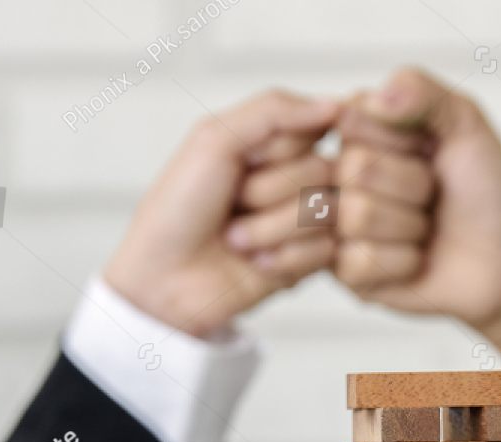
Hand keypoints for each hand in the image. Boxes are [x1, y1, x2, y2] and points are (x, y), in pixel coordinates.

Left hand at [104, 91, 339, 337]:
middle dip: (267, 192)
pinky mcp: (308, 263)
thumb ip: (273, 111)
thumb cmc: (177, 208)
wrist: (163, 278)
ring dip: (270, 229)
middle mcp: (295, 180)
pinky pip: (325, 251)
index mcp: (273, 144)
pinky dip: (283, 258)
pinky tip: (255, 264)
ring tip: (235, 240)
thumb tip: (336, 103)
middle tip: (232, 208)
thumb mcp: (214, 140)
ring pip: (325, 212)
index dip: (277, 148)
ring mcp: (304, 223)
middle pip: (322, 171)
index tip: (240, 162)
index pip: (315, 127)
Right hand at [332, 66, 500, 333]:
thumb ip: (422, 91)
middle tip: (432, 195)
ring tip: (425, 227)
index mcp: (362, 132)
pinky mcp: (346, 273)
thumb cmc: (486, 191)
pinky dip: (403, 262)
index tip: (429, 150)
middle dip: (413, 185)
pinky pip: (361, 262)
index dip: (404, 140)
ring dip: (410, 225)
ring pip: (357, 216)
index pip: (353, 122)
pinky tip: (415, 259)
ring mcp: (340, 226)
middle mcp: (342, 177)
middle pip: (355, 169)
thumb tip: (375, 97)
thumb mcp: (465, 124)